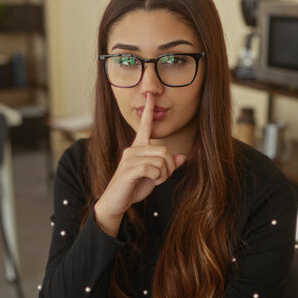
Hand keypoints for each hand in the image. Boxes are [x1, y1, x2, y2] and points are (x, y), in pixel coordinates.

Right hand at [94, 93, 185, 235]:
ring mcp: (130, 159)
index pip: (144, 126)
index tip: (150, 95)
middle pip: (164, 150)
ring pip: (161, 160)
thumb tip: (182, 157)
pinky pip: (153, 169)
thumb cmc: (133, 187)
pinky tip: (151, 183)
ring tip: (156, 181)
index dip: (148, 110)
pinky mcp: (128, 169)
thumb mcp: (154, 176)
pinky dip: (158, 178)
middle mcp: (133, 149)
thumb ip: (167, 166)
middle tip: (163, 177)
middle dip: (169, 167)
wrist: (115, 202)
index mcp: (138, 148)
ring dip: (164, 174)